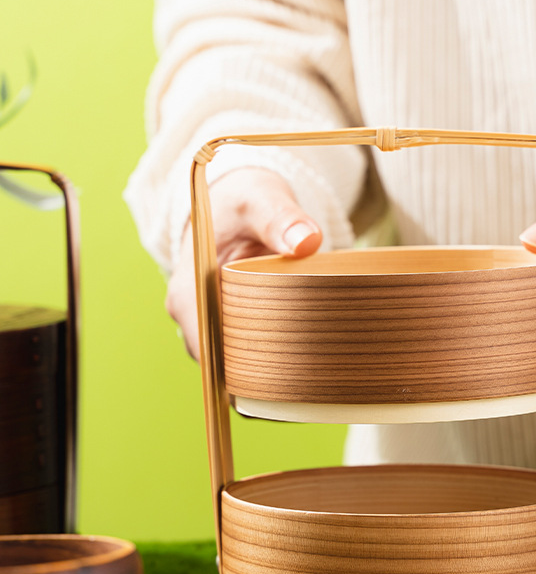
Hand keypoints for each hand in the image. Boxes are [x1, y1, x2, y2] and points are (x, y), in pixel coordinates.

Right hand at [166, 167, 321, 358]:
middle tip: (309, 370)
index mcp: (186, 291)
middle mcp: (194, 317)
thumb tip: (307, 241)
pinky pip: (249, 361)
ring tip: (312, 371)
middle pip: (222, 364)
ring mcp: (212, 327)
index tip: (279, 367)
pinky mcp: (232, 331)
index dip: (236, 362)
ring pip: (237, 368)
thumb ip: (281, 218)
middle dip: (261, 373)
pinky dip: (275, 365)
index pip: (203, 343)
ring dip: (270, 374)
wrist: (243, 209)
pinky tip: (306, 366)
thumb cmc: (245, 203)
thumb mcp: (261, 200)